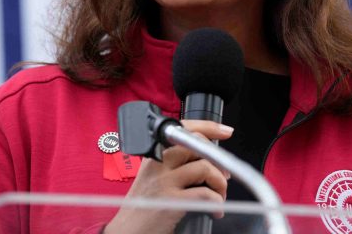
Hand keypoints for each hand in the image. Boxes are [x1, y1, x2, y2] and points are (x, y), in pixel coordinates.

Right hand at [103, 120, 233, 233]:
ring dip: (220, 182)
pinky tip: (215, 210)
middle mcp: (157, 164)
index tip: (224, 130)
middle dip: (219, 159)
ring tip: (220, 194)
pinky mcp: (171, 202)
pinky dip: (216, 202)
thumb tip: (206, 158)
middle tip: (224, 173)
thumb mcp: (152, 178)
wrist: (127, 232)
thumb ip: (173, 164)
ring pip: (204, 167)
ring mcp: (163, 182)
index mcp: (153, 155)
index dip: (208, 127)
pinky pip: (205, 194)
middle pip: (196, 145)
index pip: (182, 129)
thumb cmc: (142, 208)